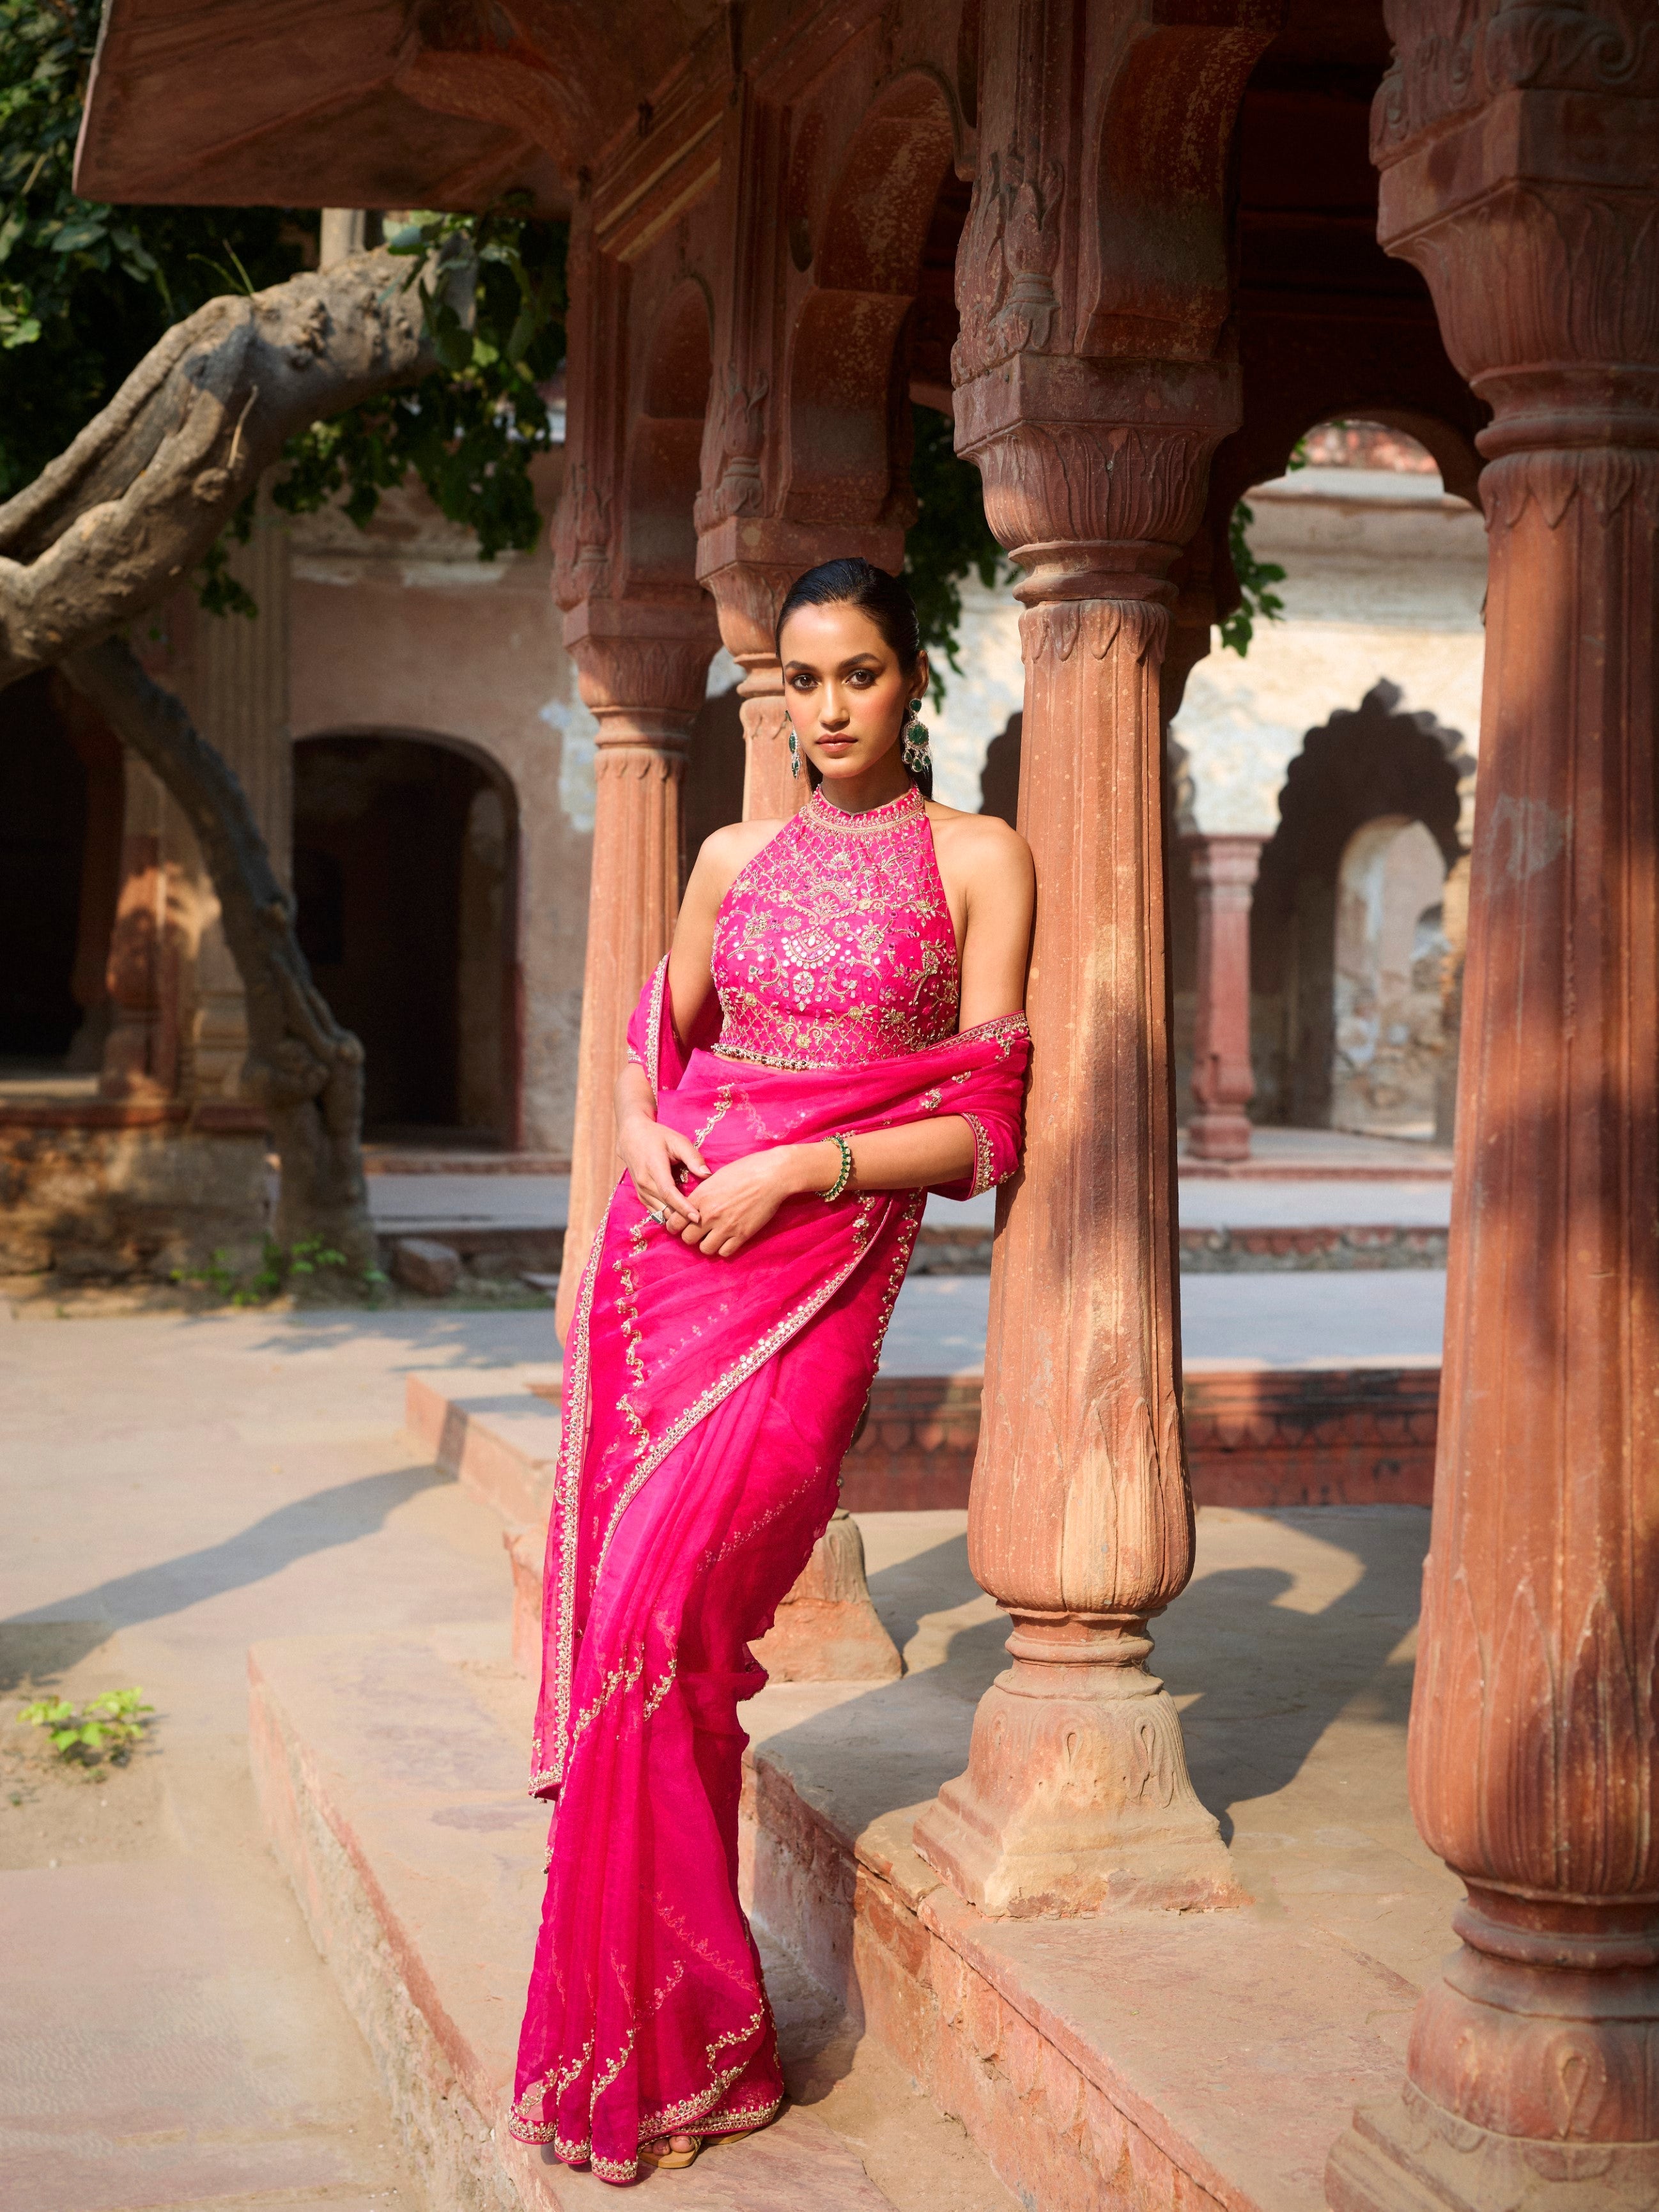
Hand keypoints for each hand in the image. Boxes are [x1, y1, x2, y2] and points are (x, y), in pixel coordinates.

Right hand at [617, 1110, 709, 1235]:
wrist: (631, 1136)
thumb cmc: (658, 1136)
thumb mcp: (678, 1141)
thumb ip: (693, 1157)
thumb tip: (707, 1175)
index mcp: (654, 1167)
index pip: (669, 1193)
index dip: (683, 1207)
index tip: (697, 1217)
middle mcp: (644, 1182)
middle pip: (664, 1207)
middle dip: (682, 1218)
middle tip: (703, 1224)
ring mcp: (640, 1190)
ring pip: (659, 1212)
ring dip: (675, 1219)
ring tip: (693, 1223)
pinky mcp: (640, 1195)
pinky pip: (654, 1211)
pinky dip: (667, 1216)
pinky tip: (681, 1218)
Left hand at [676, 1145, 830, 1258]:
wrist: (771, 1175)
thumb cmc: (745, 1170)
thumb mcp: (715, 1178)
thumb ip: (701, 1194)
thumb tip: (692, 1206)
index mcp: (700, 1197)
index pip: (675, 1222)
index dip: (676, 1226)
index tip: (681, 1226)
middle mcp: (709, 1214)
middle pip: (687, 1239)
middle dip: (692, 1236)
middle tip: (699, 1231)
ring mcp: (726, 1226)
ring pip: (705, 1249)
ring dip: (708, 1244)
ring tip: (714, 1237)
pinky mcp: (742, 1234)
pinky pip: (725, 1252)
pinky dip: (724, 1248)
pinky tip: (728, 1239)